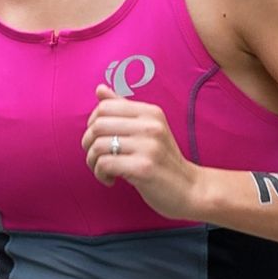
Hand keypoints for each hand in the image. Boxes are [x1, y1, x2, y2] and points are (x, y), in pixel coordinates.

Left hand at [82, 84, 202, 220]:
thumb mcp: (148, 129)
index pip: (105, 107)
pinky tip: (110, 180)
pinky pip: (105, 164)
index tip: (98, 139)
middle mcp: (150, 126)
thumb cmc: (164, 161)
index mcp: (150, 112)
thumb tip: (100, 89)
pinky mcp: (143, 168)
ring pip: (98, 146)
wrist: (190, 189)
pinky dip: (100, 174)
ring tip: (103, 171)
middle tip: (96, 157)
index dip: (92, 124)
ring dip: (93, 162)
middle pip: (98, 126)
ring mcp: (148, 146)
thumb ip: (124, 109)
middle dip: (88, 144)